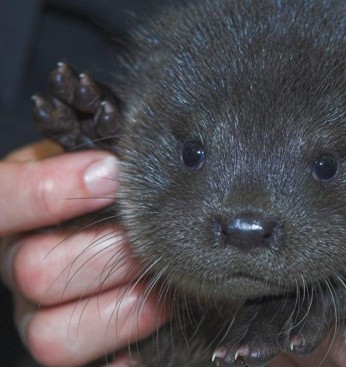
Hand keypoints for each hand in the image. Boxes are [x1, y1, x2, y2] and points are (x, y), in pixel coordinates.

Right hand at [0, 141, 167, 366]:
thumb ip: (97, 161)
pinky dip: (124, 358)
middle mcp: (16, 269)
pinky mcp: (71, 352)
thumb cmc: (102, 191)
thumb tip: (126, 165)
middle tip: (156, 238)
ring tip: (166, 287)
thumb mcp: (92, 163)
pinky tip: (156, 335)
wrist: (106, 228)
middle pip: (35, 274)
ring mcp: (38, 316)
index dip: (49, 192)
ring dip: (124, 310)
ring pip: (52, 337)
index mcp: (12, 214)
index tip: (111, 175)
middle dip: (109, 254)